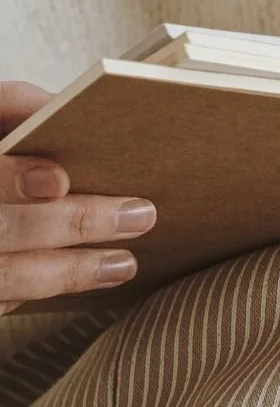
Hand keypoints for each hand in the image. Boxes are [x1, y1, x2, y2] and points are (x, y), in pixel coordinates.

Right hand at [0, 81, 152, 311]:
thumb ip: (16, 106)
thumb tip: (59, 110)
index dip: (12, 178)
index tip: (58, 181)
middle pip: (3, 230)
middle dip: (72, 223)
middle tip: (138, 215)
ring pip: (4, 277)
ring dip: (70, 271)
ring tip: (125, 261)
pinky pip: (2, 299)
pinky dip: (50, 289)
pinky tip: (95, 277)